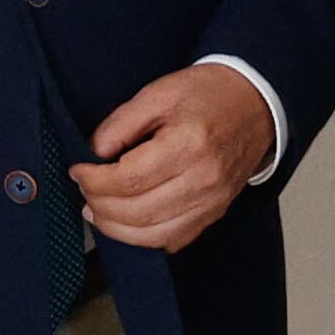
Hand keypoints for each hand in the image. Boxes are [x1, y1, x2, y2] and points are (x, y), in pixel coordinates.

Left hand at [75, 63, 275, 253]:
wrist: (256, 104)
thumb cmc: (210, 95)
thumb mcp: (158, 94)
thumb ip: (120, 124)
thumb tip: (93, 155)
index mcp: (189, 145)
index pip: (128, 179)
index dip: (93, 180)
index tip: (78, 170)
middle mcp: (204, 180)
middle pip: (136, 212)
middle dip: (99, 204)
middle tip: (85, 189)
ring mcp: (212, 202)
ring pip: (152, 235)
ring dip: (116, 228)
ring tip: (98, 210)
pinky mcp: (215, 213)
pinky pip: (173, 240)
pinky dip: (144, 238)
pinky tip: (129, 221)